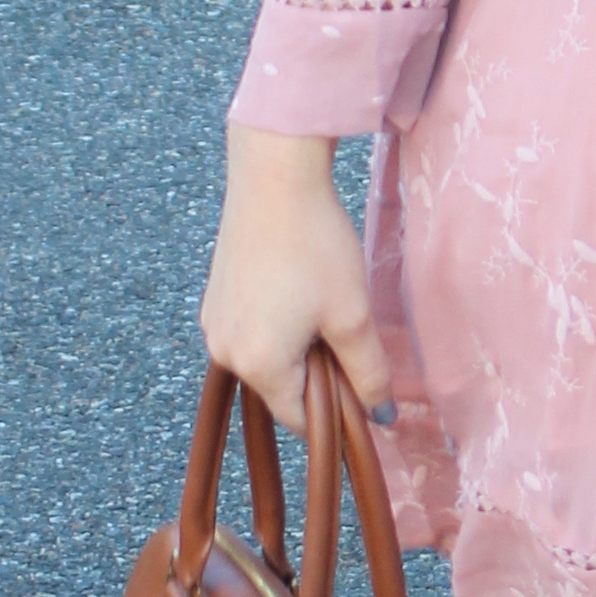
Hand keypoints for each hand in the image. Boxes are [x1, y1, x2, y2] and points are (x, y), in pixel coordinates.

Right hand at [199, 123, 392, 424]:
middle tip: (348, 334)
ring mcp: (213, 324)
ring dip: (298, 350)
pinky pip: (250, 333)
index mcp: (258, 366)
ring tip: (324, 307)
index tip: (364, 386)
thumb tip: (382, 417)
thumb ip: (368, 373)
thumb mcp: (352, 315)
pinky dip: (277, 328)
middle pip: (281, 390)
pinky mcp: (214, 298)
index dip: (337, 411)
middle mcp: (224, 352)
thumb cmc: (315, 247)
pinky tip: (299, 292)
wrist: (274, 177)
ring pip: (266, 359)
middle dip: (317, 376)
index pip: (301, 419)